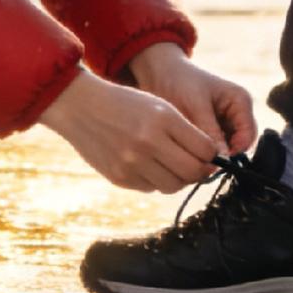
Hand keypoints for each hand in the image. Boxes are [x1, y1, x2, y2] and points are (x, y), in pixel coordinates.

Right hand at [38, 67, 218, 191]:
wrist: (81, 106)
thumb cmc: (126, 103)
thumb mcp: (157, 105)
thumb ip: (184, 131)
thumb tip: (209, 160)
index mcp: (163, 118)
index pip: (204, 149)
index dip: (211, 154)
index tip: (209, 154)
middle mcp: (149, 141)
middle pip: (192, 172)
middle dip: (200, 171)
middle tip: (197, 166)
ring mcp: (133, 163)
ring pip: (173, 186)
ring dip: (178, 179)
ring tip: (172, 165)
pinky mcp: (120, 178)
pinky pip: (151, 188)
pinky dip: (156, 180)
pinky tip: (148, 164)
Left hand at [126, 42, 256, 154]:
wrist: (161, 73)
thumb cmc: (181, 80)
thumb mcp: (196, 105)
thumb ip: (210, 131)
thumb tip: (221, 160)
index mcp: (241, 101)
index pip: (248, 135)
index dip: (236, 151)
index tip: (216, 160)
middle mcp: (237, 113)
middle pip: (240, 146)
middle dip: (224, 154)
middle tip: (203, 160)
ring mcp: (225, 123)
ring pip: (227, 150)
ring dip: (213, 154)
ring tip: (193, 152)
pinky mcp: (212, 131)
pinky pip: (214, 149)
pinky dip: (204, 152)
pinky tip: (190, 150)